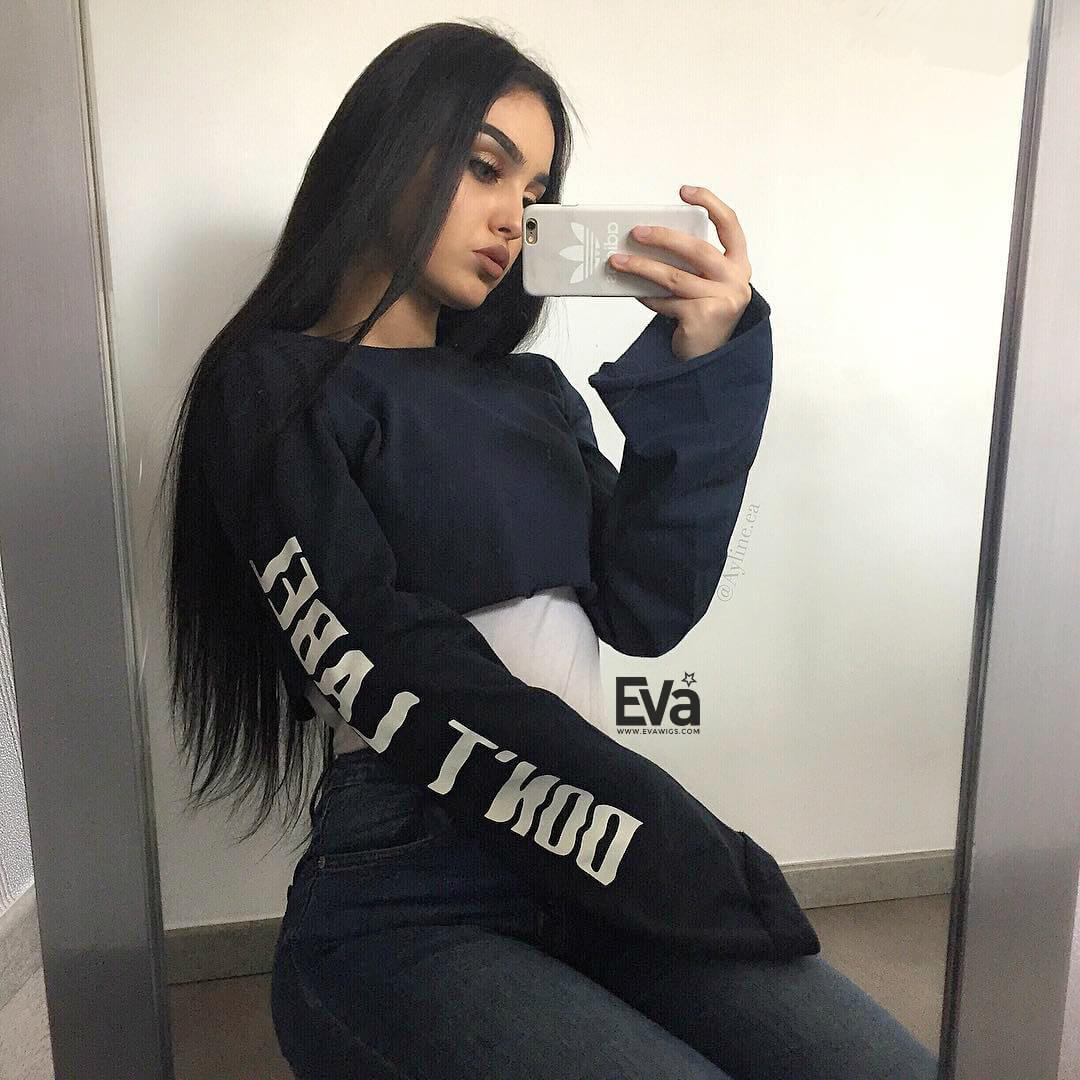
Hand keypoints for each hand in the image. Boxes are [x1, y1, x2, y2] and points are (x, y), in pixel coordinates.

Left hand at [608, 185, 752, 360]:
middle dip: (663, 238)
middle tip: (635, 232)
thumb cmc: (703, 314)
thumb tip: (647, 242)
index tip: (684, 191)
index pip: (730, 224)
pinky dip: (647, 296)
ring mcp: (722, 300)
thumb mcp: (705, 284)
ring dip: (642, 267)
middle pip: (697, 249)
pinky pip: (666, 301)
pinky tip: (632, 290)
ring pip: (674, 277)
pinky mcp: (702, 317)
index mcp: (739, 264)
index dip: (710, 203)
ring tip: (617, 261)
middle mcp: (736, 280)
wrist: (710, 358)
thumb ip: (691, 264)